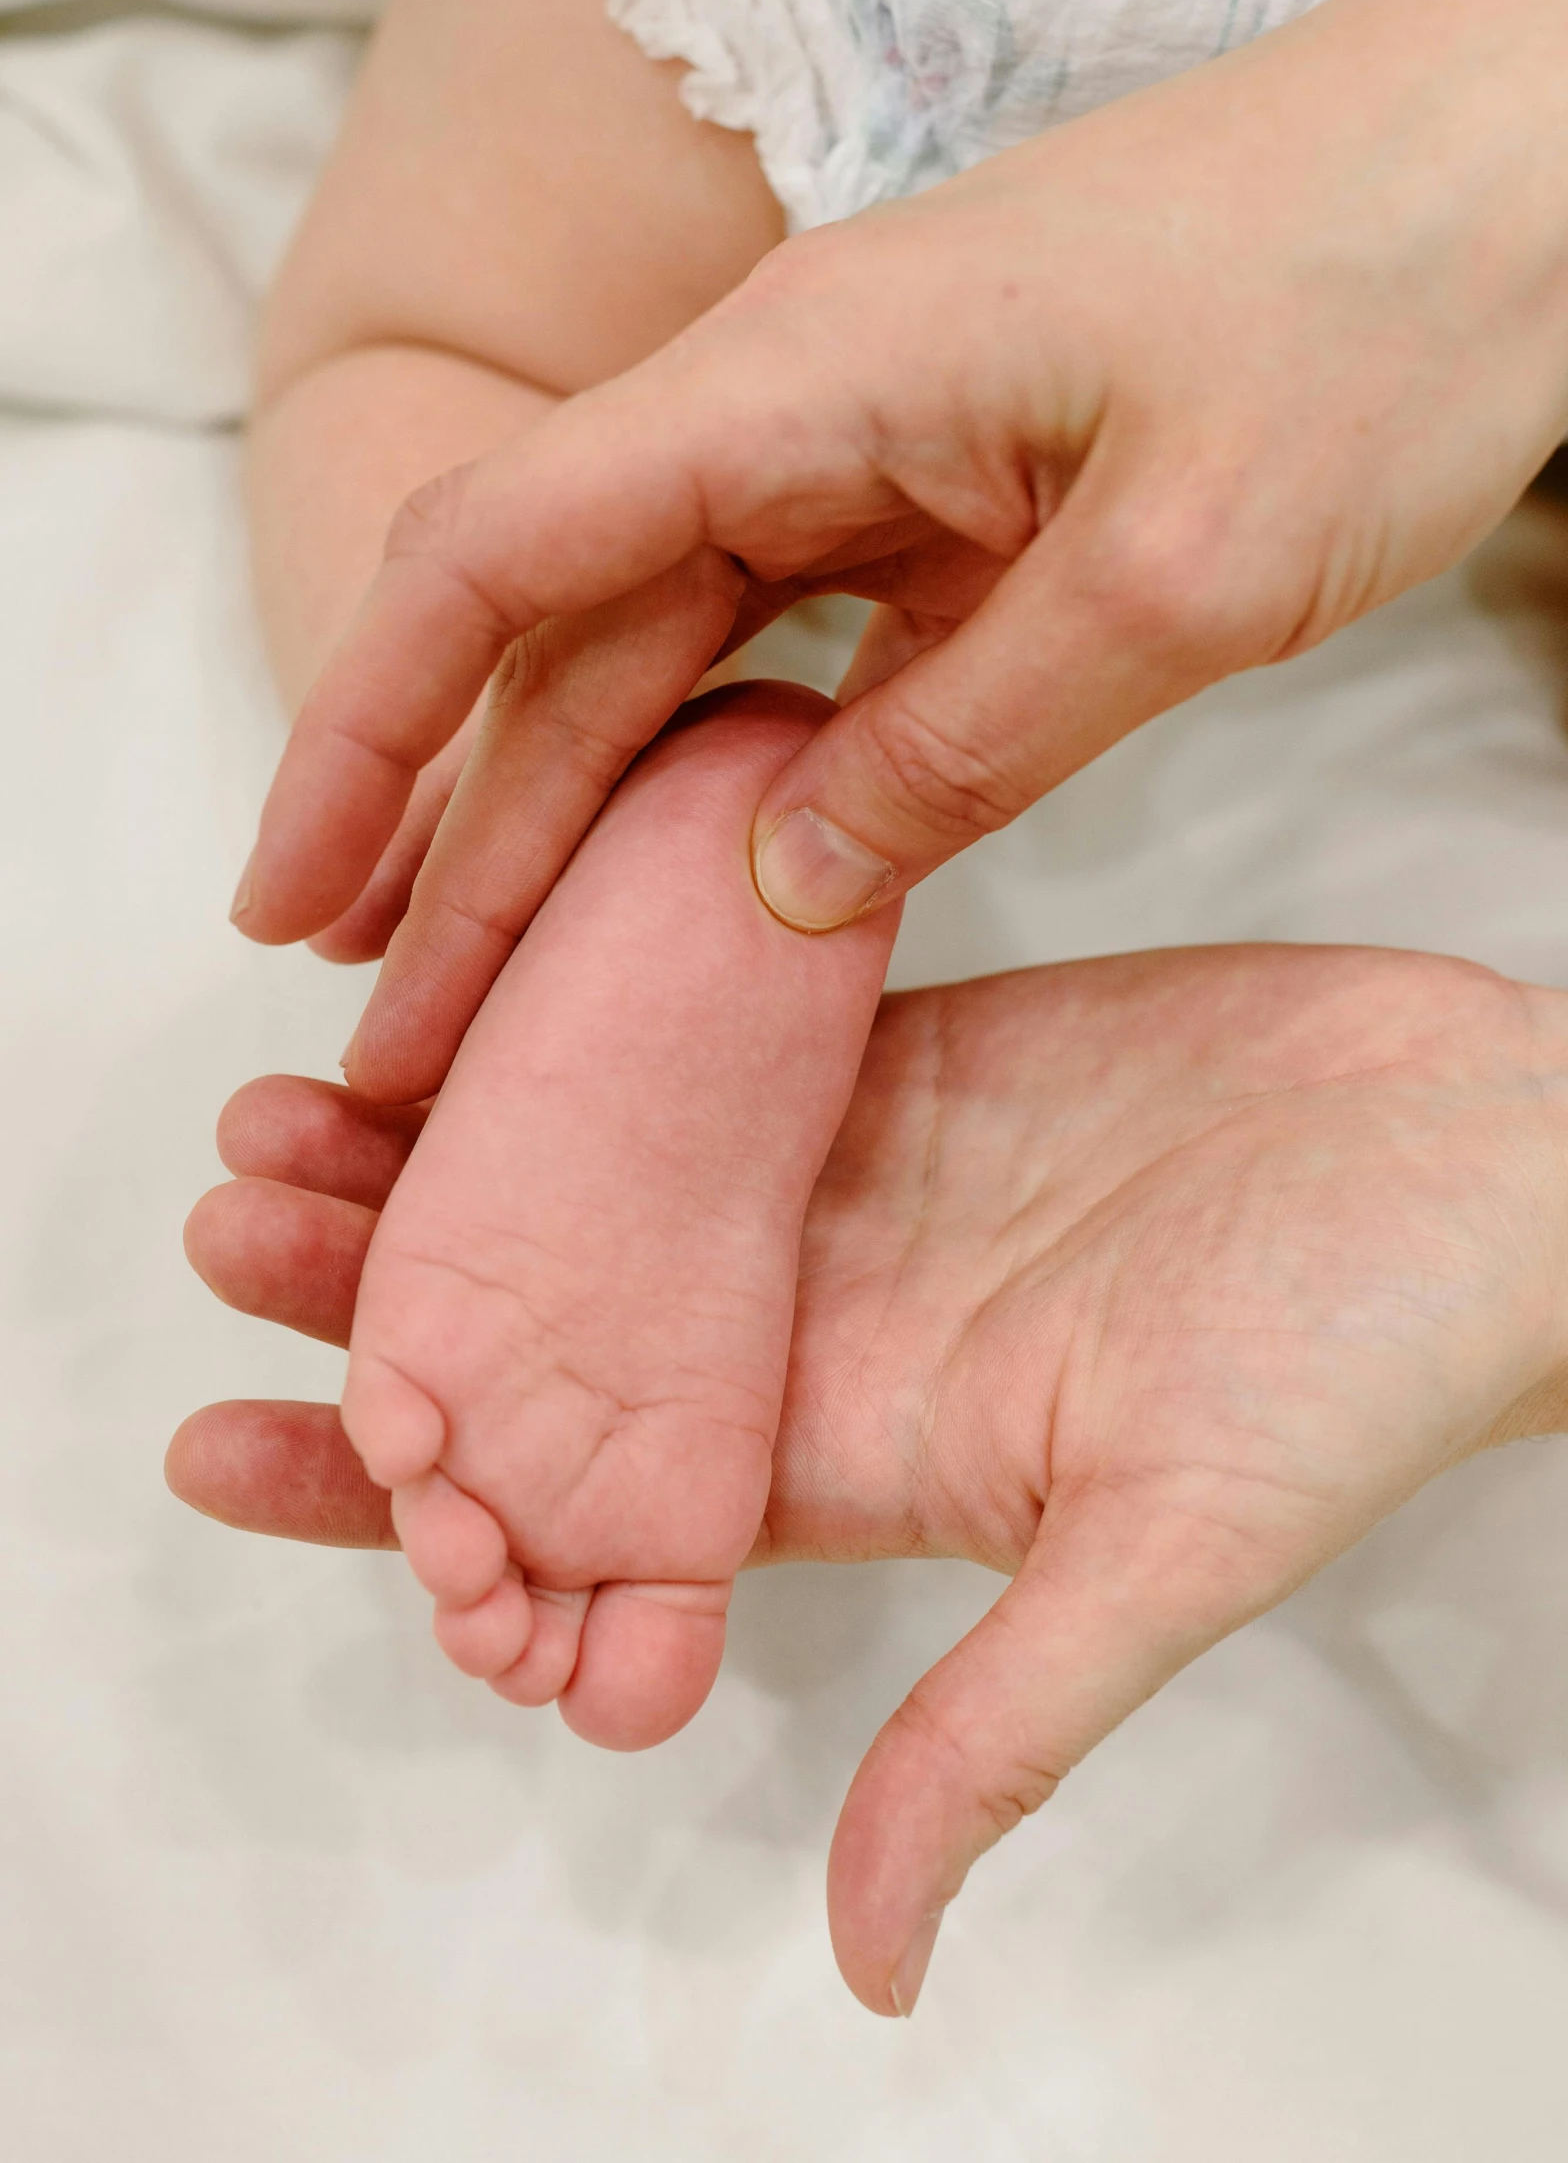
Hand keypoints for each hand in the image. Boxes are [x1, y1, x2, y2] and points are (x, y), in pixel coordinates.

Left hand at [176, 944, 1567, 2014]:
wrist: (1491, 1160)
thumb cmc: (1368, 1359)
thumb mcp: (1173, 1552)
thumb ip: (1002, 1729)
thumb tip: (872, 1963)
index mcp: (855, 1454)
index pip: (573, 1505)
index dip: (397, 1497)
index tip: (229, 1448)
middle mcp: (827, 1320)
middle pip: (553, 1326)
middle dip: (382, 1291)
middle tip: (227, 1224)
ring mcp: (860, 1176)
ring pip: (602, 1170)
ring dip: (452, 1145)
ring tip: (290, 1107)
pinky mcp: (908, 1047)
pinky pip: (708, 1032)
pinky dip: (589, 1018)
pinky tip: (478, 982)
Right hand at [231, 0, 1567, 1099]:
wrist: (1521, 166)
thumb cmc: (1376, 309)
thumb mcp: (1179, 574)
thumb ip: (968, 744)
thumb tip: (779, 889)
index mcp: (799, 378)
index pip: (492, 557)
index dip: (365, 735)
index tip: (291, 896)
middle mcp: (794, 401)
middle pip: (560, 639)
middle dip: (459, 842)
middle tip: (389, 1035)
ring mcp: (871, 443)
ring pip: (668, 656)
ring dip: (578, 823)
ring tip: (493, 994)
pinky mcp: (952, 487)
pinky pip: (796, 645)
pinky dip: (729, 770)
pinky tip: (691, 885)